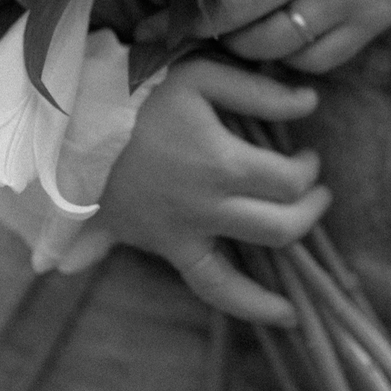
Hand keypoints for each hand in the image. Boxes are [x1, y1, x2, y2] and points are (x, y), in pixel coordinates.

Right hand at [95, 58, 330, 323]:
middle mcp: (207, 208)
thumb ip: (259, 91)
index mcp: (221, 163)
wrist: (75, 126)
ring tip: (308, 251)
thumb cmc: (140, 94)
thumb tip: (310, 103)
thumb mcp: (201, 76)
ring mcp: (183, 234)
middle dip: (310, 210)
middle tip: (315, 191)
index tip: (306, 156)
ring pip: (247, 274)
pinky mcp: (164, 247)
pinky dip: (247, 305)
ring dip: (285, 268)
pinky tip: (283, 315)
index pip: (289, 180)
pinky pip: (210, 287)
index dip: (308, 170)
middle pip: (281, 227)